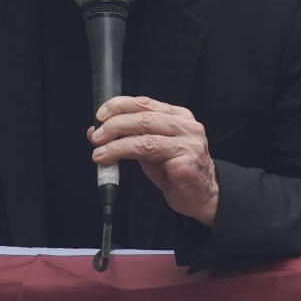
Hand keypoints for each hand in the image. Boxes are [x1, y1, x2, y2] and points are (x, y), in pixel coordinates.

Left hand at [89, 96, 218, 225]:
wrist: (202, 197)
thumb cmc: (177, 172)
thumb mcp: (151, 150)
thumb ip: (131, 137)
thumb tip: (99, 131)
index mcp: (178, 117)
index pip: (144, 103)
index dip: (119, 105)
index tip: (101, 115)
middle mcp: (185, 125)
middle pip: (143, 115)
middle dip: (114, 123)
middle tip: (97, 135)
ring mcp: (188, 141)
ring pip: (144, 133)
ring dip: (115, 141)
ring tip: (99, 150)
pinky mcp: (185, 159)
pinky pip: (148, 151)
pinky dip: (123, 153)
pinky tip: (111, 159)